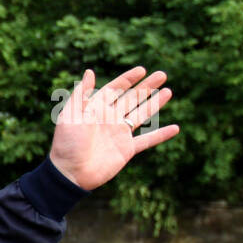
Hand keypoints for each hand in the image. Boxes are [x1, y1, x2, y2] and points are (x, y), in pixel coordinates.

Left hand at [50, 66, 179, 189]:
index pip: (114, 89)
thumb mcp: (70, 116)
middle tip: (162, 74)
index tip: (142, 70)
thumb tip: (90, 72)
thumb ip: (80, 95)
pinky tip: (175, 128)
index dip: (127, 79)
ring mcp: (119, 134)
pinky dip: (161, 135)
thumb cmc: (66, 144)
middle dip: (147, 86)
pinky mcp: (126, 149)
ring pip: (141, 115)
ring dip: (155, 103)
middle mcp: (109, 119)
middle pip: (132, 98)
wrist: (70, 173)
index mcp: (95, 109)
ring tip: (169, 91)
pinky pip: (147, 140)